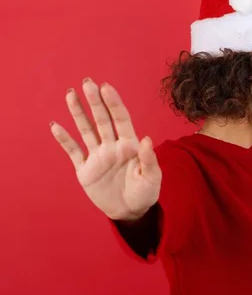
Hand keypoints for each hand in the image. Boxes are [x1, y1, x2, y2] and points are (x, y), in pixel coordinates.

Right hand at [50, 78, 161, 220]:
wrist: (131, 211)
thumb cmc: (145, 193)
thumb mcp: (152, 178)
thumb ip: (149, 159)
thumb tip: (146, 139)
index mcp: (130, 145)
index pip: (121, 119)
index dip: (114, 104)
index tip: (106, 87)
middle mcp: (112, 146)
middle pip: (102, 120)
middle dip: (95, 101)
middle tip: (87, 82)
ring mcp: (98, 156)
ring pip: (86, 130)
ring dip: (78, 113)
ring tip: (70, 94)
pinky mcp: (85, 169)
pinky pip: (73, 151)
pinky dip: (64, 139)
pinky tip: (55, 125)